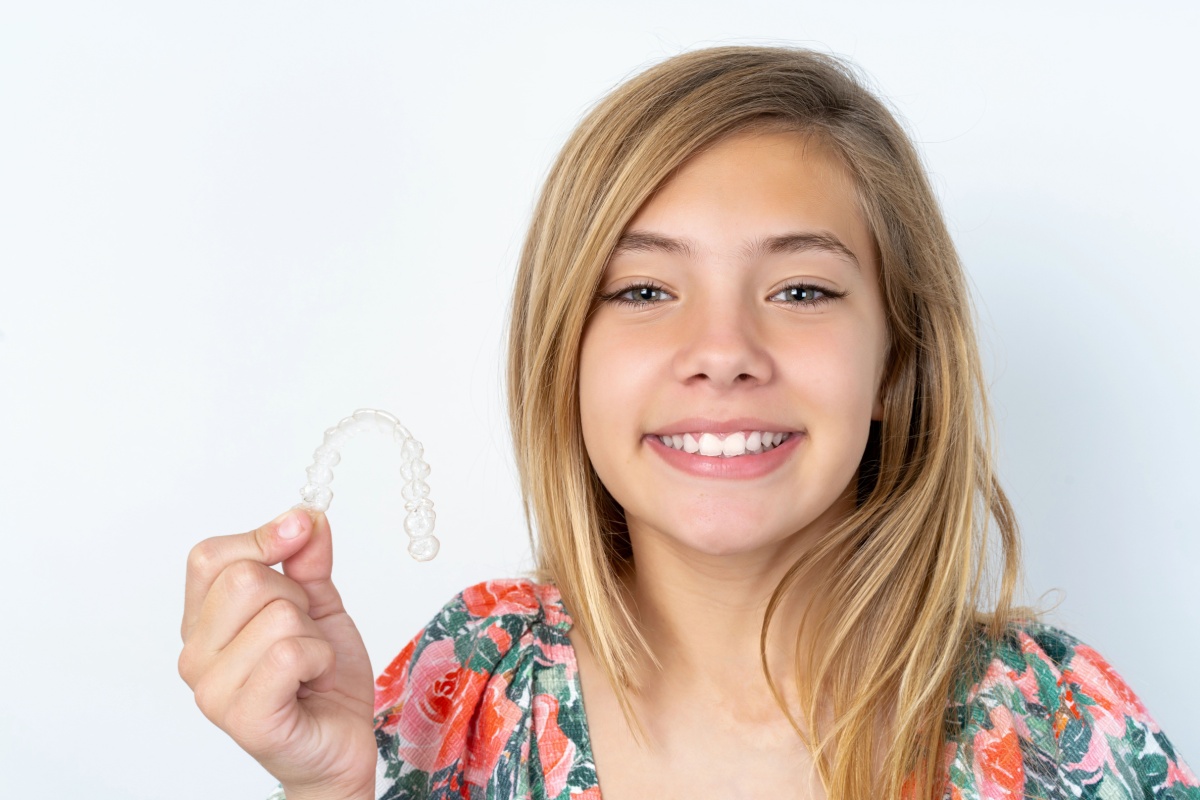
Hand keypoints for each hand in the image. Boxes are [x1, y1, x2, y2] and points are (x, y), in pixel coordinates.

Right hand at [179, 509, 375, 799]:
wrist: (341, 741)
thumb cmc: (322, 677)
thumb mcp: (318, 602)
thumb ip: (306, 558)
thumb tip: (306, 517)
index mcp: (203, 622)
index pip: (209, 556)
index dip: (262, 536)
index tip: (299, 532)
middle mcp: (195, 655)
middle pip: (246, 578)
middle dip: (296, 596)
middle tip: (304, 632)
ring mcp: (212, 690)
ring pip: (277, 615)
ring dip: (313, 633)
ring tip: (308, 664)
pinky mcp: (242, 718)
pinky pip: (290, 653)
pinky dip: (319, 659)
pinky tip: (312, 681)